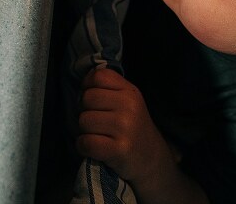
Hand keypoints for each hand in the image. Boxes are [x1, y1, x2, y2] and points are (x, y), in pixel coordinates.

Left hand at [76, 68, 173, 182]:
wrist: (151, 159)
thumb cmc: (132, 128)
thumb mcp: (128, 101)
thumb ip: (109, 88)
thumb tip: (83, 83)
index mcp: (131, 92)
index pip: (99, 76)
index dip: (89, 86)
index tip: (94, 100)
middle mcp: (129, 107)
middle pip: (87, 98)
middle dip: (86, 111)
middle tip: (97, 123)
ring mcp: (125, 128)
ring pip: (84, 120)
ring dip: (85, 131)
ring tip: (98, 136)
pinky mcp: (119, 150)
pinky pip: (86, 142)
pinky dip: (83, 147)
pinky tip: (93, 148)